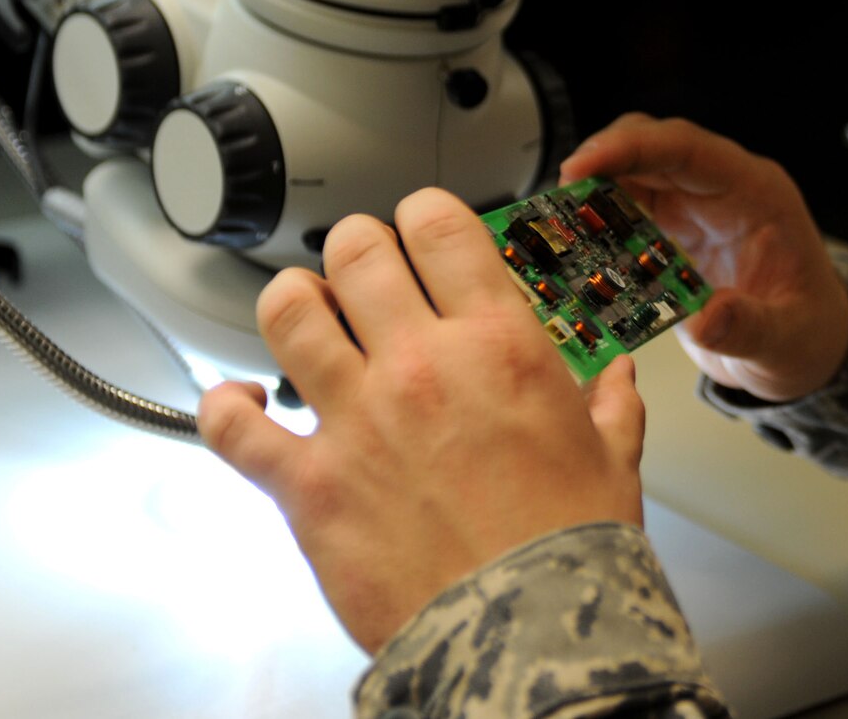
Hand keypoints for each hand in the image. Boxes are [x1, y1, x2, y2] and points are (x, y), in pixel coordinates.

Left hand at [197, 189, 645, 654]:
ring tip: (307, 314)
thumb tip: (621, 380)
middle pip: (358, 252)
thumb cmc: (569, 550)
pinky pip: (231, 426)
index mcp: (500, 345)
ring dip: (294, 302)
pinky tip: (243, 403)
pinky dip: (225, 406)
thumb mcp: (614, 458)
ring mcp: (356, 419)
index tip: (425, 226)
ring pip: (287, 310)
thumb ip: (614, 405)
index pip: (441, 228)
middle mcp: (421, 365)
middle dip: (359, 249)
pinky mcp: (307, 483)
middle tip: (367, 269)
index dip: (425, 213)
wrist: (522, 634)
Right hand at [561, 114, 847, 403]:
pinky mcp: (674, 231)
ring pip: (634, 173)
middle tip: (558, 197)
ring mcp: (696, 208)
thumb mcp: (786, 339)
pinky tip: (573, 247)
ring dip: (593, 193)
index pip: (690, 149)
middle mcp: (723, 190)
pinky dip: (597, 224)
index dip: (635, 147)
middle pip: (654, 148)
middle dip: (602, 161)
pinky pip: (627, 211)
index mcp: (757, 194)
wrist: (805, 348)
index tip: (585, 164)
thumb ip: (750, 327)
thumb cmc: (808, 331)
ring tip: (555, 223)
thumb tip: (709, 318)